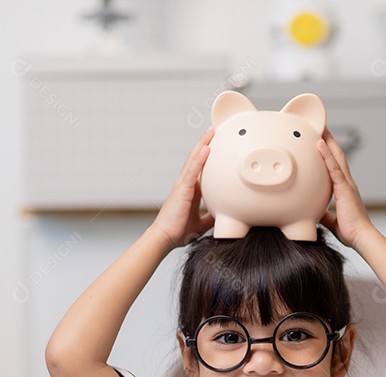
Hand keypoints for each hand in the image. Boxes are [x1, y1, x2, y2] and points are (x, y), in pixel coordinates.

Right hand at [148, 127, 214, 249]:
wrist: (165, 238)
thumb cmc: (178, 232)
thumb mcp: (200, 223)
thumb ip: (209, 218)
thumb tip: (220, 217)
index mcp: (190, 191)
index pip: (200, 169)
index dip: (206, 156)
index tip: (215, 144)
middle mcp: (185, 184)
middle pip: (196, 159)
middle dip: (205, 143)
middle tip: (214, 130)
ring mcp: (182, 185)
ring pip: (194, 160)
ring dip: (203, 144)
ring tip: (211, 131)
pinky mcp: (182, 190)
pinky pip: (193, 171)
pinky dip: (200, 158)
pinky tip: (207, 147)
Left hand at [317, 129, 375, 248]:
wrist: (361, 238)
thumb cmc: (351, 232)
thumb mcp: (332, 221)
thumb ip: (325, 215)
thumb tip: (316, 214)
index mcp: (344, 189)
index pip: (335, 167)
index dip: (329, 154)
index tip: (322, 142)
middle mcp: (347, 183)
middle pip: (337, 156)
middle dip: (329, 141)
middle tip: (321, 126)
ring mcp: (347, 184)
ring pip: (336, 157)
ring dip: (328, 141)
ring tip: (319, 127)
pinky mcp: (345, 188)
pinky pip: (334, 168)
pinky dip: (326, 155)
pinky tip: (319, 143)